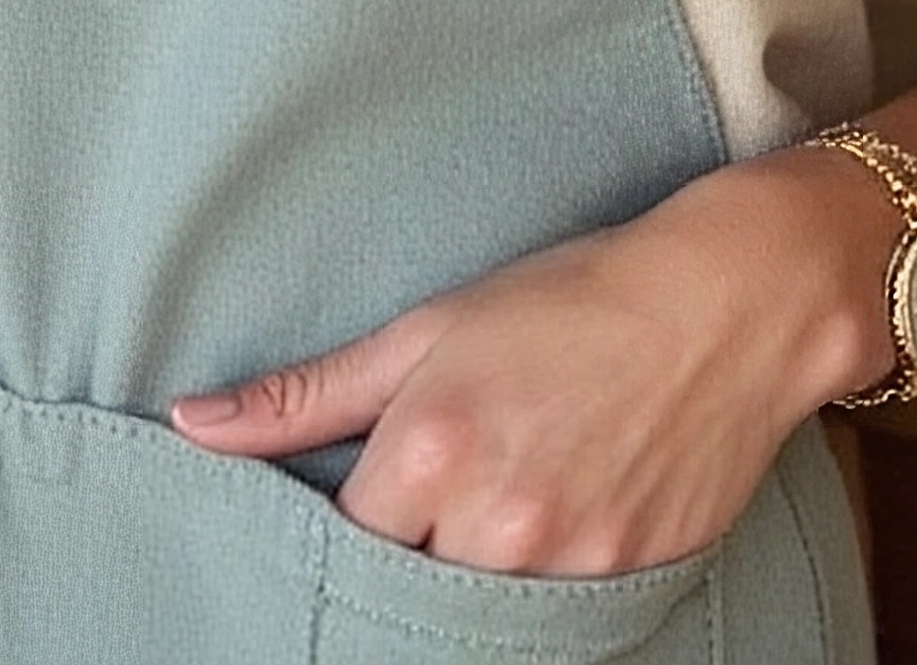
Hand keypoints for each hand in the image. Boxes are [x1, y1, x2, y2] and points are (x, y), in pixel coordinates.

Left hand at [169, 152, 889, 577]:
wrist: (725, 303)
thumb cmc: (571, 297)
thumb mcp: (429, 327)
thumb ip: (306, 393)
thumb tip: (191, 427)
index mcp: (429, 451)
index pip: (339, 543)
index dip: (349, 520)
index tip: (370, 489)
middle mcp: (492, 524)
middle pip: (405, 585)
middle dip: (410, 551)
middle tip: (442, 494)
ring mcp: (564, 568)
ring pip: (475, 607)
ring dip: (473, 568)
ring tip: (503, 494)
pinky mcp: (624, 588)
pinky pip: (550, 619)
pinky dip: (540, 584)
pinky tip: (558, 512)